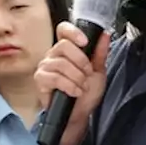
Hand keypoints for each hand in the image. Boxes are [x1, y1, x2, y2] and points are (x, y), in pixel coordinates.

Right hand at [33, 22, 110, 144]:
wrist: (78, 115)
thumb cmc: (86, 94)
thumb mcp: (98, 71)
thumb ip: (100, 53)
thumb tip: (104, 35)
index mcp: (67, 50)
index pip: (63, 30)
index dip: (73, 32)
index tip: (85, 42)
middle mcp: (53, 55)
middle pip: (64, 45)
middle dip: (81, 61)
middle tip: (87, 74)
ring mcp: (45, 67)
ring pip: (61, 63)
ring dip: (77, 77)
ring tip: (82, 87)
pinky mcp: (40, 80)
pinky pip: (54, 77)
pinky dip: (69, 86)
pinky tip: (74, 92)